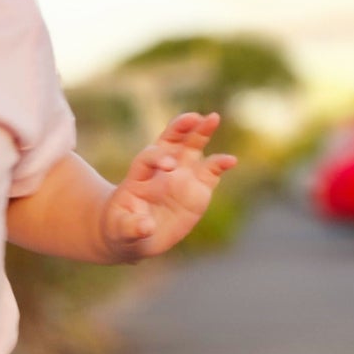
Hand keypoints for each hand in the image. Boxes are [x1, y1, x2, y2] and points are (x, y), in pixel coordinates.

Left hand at [99, 112, 238, 260]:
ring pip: (192, 147)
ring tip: (213, 118)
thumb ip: (132, 227)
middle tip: (194, 118)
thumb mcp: (122, 230)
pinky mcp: (198, 188)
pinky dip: (221, 164)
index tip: (169, 165)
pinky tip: (231, 160)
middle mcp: (161, 169)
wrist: (137, 235)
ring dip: (201, 132)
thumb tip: (146, 227)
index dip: (158, 157)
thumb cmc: (123, 229)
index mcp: (139, 176)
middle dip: (181, 127)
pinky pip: (211, 172)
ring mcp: (181, 176)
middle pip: (170, 141)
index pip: (148, 157)